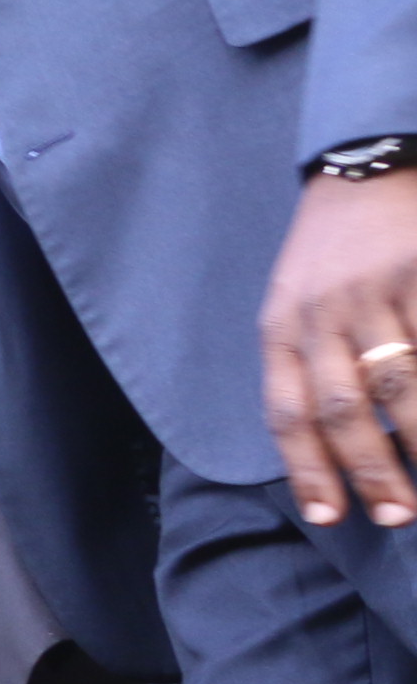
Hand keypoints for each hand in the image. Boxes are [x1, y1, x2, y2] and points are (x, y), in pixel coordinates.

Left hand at [262, 171, 416, 529]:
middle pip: (345, 409)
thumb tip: (326, 447)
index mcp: (281, 329)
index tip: (331, 517)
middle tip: (398, 516)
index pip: (288, 415)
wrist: (366, 166)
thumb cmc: (330, 253)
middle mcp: (321, 314)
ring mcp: (376, 292)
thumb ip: (305, 366)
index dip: (308, 471)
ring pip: (402, 382)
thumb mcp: (293, 303)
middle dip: (371, 471)